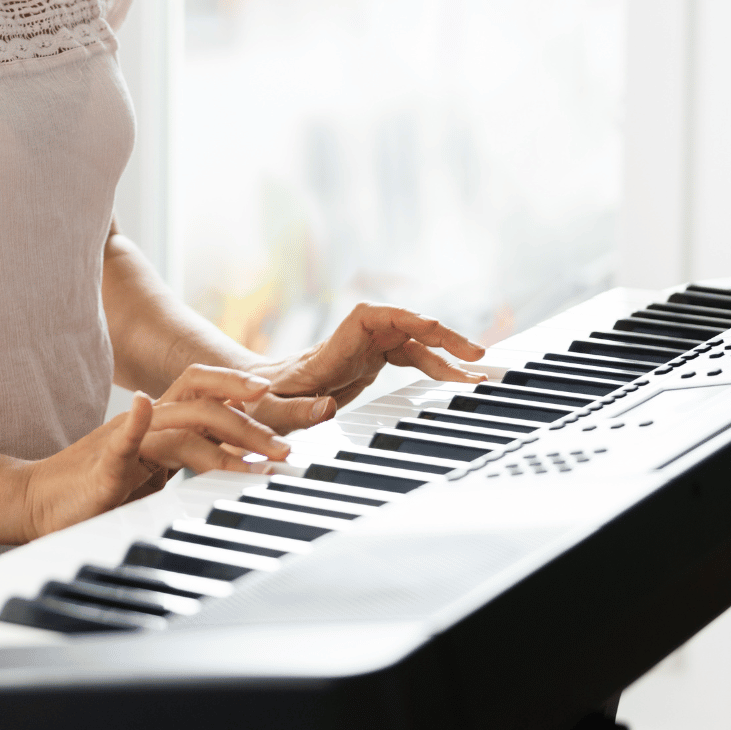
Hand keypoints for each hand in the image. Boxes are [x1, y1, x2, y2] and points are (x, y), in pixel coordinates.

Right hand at [19, 366, 294, 539]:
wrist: (40, 502)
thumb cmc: (97, 491)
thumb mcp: (154, 475)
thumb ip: (190, 461)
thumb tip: (239, 462)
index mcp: (161, 421)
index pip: (207, 389)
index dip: (241, 386)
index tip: (280, 398)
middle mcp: (148, 421)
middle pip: (205, 402)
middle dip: (251, 422)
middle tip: (285, 448)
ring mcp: (125, 439)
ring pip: (180, 423)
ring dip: (222, 438)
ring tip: (256, 460)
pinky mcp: (104, 463)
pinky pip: (121, 439)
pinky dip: (134, 422)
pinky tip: (143, 407)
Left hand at [247, 304, 486, 424]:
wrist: (253, 397)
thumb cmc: (258, 404)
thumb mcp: (272, 412)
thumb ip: (297, 412)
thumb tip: (329, 410)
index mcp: (333, 347)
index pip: (373, 317)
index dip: (405, 317)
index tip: (433, 326)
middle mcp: (352, 342)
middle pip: (403, 325)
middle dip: (440, 335)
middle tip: (476, 354)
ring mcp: (363, 350)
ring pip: (412, 341)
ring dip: (444, 354)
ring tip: (477, 373)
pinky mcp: (369, 363)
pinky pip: (409, 357)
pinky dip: (433, 366)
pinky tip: (455, 379)